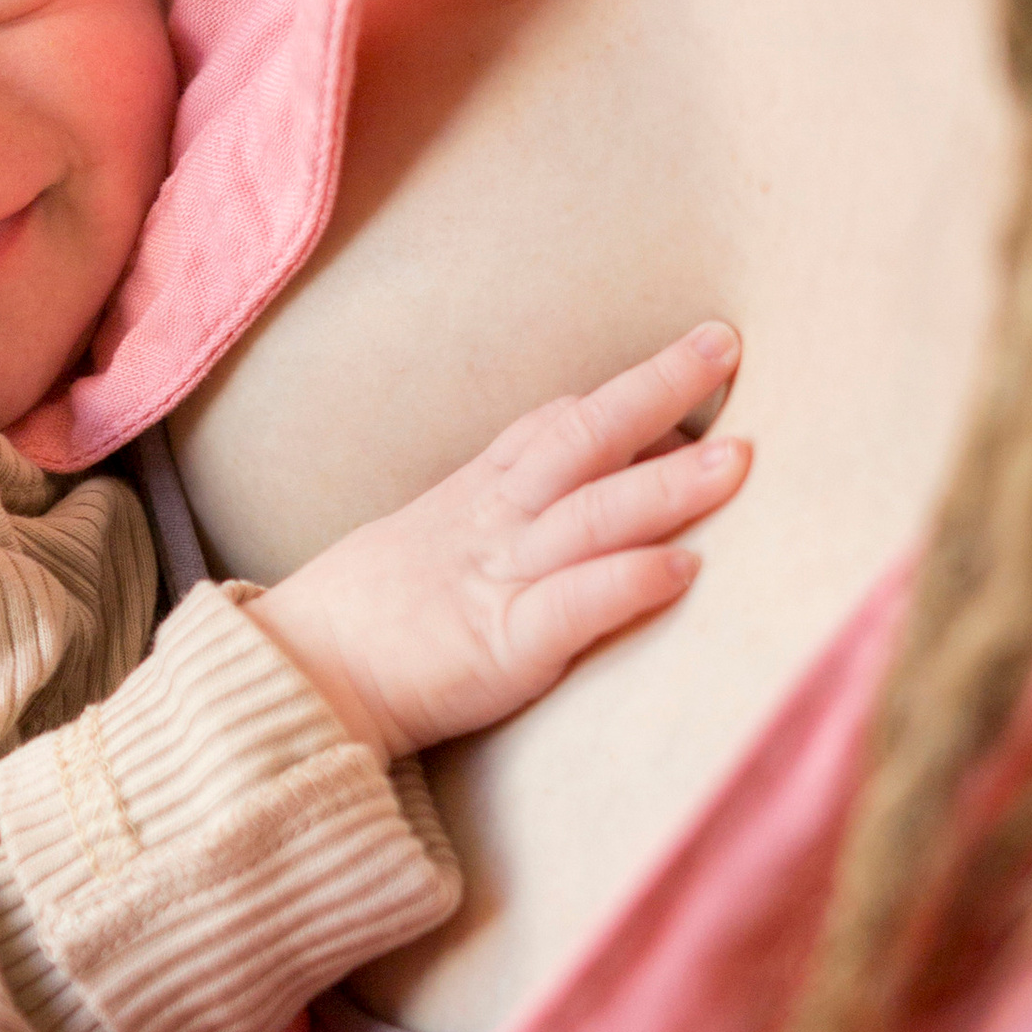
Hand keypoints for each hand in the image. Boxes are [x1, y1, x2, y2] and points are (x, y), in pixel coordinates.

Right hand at [248, 322, 747, 760]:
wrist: (293, 683)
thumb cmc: (363, 625)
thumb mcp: (427, 547)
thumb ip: (495, 525)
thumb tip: (570, 515)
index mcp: (472, 501)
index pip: (552, 428)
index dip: (624, 393)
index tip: (695, 355)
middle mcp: (490, 526)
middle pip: (580, 442)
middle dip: (656, 392)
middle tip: (726, 348)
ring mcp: (494, 581)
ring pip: (590, 515)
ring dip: (667, 485)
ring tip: (738, 461)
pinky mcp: (498, 647)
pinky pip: (570, 606)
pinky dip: (625, 581)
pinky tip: (681, 570)